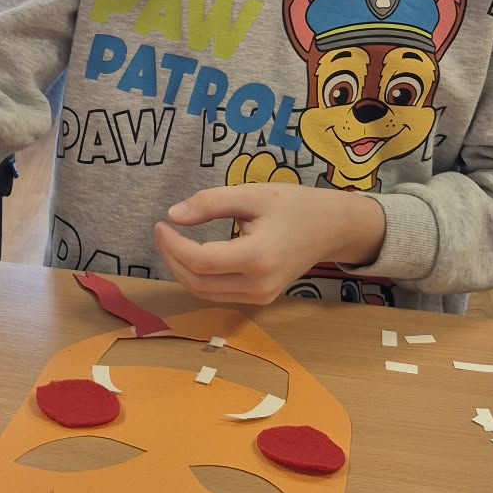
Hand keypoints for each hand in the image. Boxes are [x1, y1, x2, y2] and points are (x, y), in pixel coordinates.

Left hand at [153, 183, 385, 306]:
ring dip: (182, 269)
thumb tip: (172, 215)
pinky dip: (199, 277)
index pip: (201, 260)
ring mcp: (261, 296)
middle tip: (162, 232)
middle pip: (198, 283)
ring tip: (172, 241)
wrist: (332, 228)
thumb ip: (211, 203)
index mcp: (259, 257)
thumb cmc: (294, 205)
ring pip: (205, 293)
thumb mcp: (252, 194)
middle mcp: (259, 285)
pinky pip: (218, 294)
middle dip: (172, 258)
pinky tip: (193, 254)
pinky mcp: (261, 299)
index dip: (173, 244)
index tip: (161, 224)